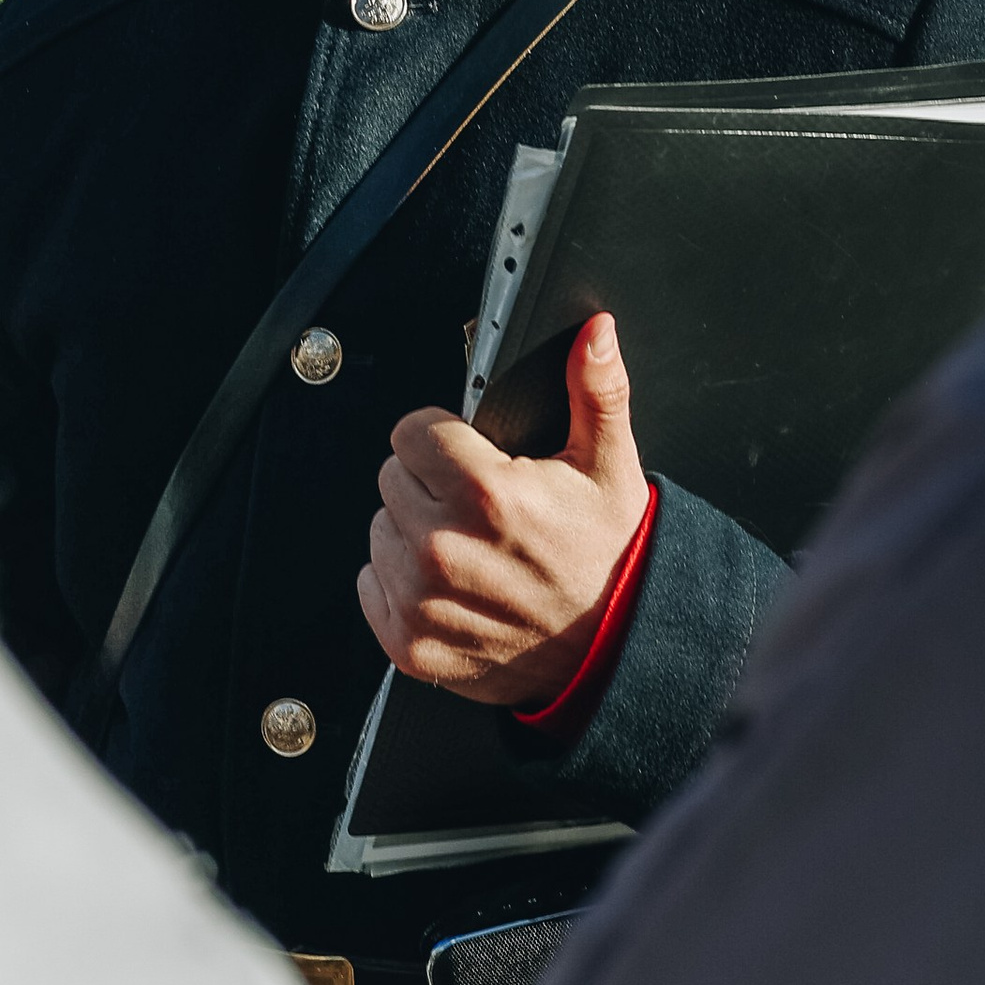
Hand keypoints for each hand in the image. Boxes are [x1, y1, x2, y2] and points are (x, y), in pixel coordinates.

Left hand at [357, 316, 648, 710]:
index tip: (470, 457)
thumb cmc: (608, 557)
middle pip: (392, 479)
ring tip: (470, 548)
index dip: (441, 439)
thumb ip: (596, 391)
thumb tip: (595, 333)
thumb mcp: (610, 467)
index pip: (410, 432)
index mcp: (487, 494)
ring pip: (379, 531)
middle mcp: (443, 548)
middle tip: (479, 508)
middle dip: (429, 484)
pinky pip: (371, 585)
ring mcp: (422, 601)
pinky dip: (401, 584)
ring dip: (414, 533)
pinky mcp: (408, 644)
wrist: (613, 652)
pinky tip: (451, 586)